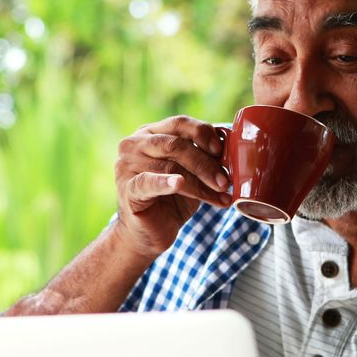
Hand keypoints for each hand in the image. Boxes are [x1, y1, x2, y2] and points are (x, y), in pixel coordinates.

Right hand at [112, 115, 231, 258]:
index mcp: (150, 133)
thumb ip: (203, 157)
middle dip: (205, 163)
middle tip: (225, 181)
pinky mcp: (127, 189)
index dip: (203, 133)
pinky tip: (179, 184)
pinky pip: (148, 182)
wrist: (149, 233)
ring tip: (218, 194)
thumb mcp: (191, 174)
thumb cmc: (172, 200)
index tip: (221, 151)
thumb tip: (229, 146)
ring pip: (169, 166)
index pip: (179, 123)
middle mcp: (135, 144)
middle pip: (175, 145)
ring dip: (199, 183)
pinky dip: (165, 182)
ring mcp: (127, 166)